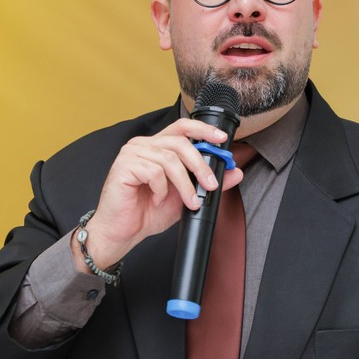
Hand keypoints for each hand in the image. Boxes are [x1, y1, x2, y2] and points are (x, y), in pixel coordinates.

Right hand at [71, 118, 243, 271]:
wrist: (122, 231)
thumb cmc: (148, 212)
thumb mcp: (186, 196)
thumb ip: (208, 182)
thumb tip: (235, 172)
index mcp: (157, 146)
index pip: (182, 127)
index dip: (204, 130)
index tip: (222, 140)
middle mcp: (144, 145)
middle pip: (180, 142)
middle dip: (200, 165)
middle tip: (210, 185)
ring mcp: (132, 153)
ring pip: (169, 160)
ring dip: (184, 184)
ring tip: (187, 201)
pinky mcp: (124, 166)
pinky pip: (154, 172)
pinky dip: (161, 190)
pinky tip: (156, 200)